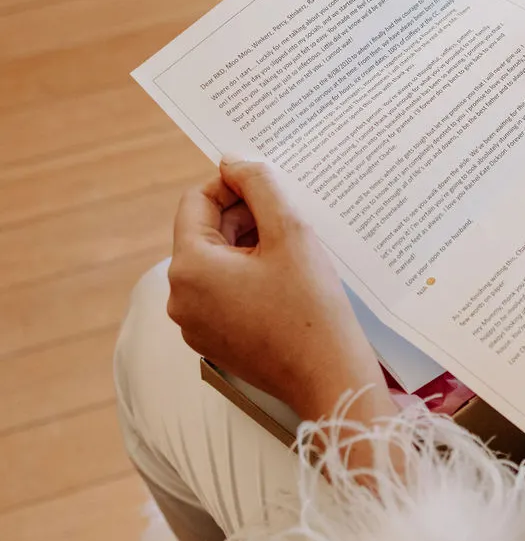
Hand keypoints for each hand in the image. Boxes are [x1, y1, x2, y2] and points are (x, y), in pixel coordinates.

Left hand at [168, 158, 394, 422]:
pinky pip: (222, 294)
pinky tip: (285, 284)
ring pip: (215, 263)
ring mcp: (194, 324)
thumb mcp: (290, 232)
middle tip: (290, 223)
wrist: (328, 379)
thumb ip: (259, 185)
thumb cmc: (311, 308)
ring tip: (292, 254)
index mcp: (188, 267)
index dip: (234, 185)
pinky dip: (249, 279)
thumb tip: (232, 161)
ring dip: (249, 248)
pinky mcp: (213, 341)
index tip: (272, 188)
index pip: (198, 200)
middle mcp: (179, 298)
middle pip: (205, 232)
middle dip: (245, 219)